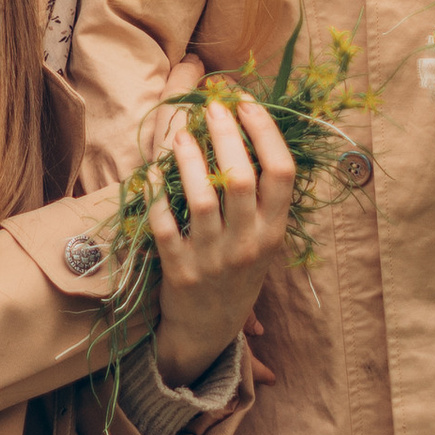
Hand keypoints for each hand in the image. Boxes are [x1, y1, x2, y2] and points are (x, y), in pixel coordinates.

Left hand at [147, 94, 293, 382]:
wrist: (206, 332)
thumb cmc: (236, 274)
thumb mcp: (263, 241)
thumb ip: (262, 198)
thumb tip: (249, 129)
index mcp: (274, 232)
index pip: (282, 173)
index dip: (266, 131)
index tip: (246, 102)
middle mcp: (248, 244)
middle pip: (243, 177)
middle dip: (227, 134)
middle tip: (213, 106)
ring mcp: (212, 258)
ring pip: (202, 197)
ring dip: (190, 158)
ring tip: (182, 131)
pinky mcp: (178, 270)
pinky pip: (164, 224)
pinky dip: (157, 194)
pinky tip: (152, 170)